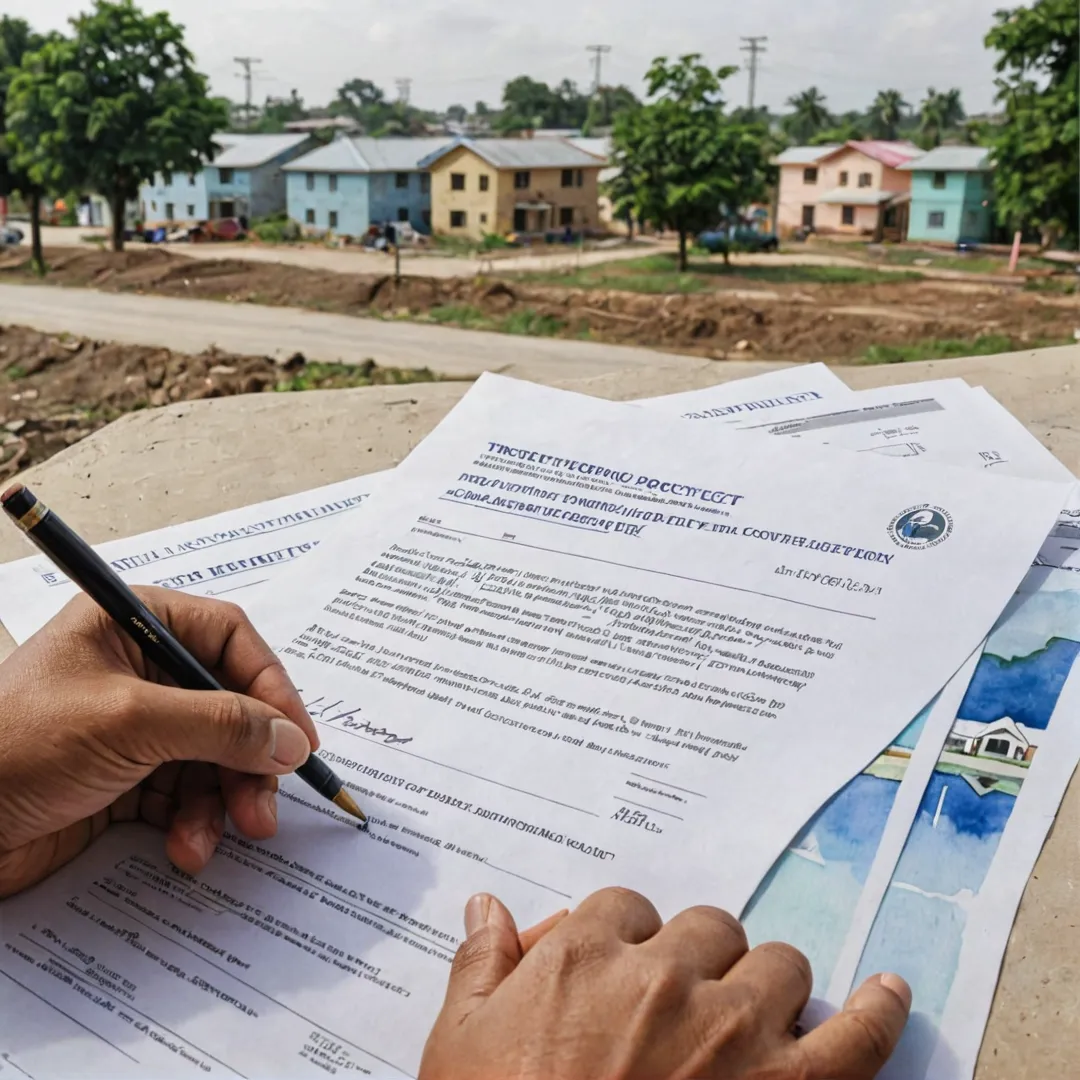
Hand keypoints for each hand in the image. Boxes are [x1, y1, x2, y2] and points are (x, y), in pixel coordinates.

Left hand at [0, 588, 317, 897]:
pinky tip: (186, 849)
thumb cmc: (17, 746)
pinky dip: (195, 823)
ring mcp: (134, 727)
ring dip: (225, 799)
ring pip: (214, 757)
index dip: (272, 688)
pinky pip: (185, 795)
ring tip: (226, 836)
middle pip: (230, 706)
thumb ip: (221, 726)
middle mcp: (139, 670)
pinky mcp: (125, 779)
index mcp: (133, 625)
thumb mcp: (130, 722)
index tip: (298, 739)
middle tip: (265, 804)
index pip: (229, 641)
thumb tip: (292, 741)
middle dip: (250, 759)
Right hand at [421, 888, 910, 1079]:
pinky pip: (857, 1037)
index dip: (626, 937)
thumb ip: (479, 966)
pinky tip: (888, 992)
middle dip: (696, 956)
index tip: (622, 968)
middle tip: (681, 1000)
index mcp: (586, 954)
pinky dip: (878, 1011)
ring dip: (765, 983)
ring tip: (750, 1016)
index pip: (624, 906)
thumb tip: (486, 908)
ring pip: (777, 963)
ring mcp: (733, 1031)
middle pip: (706, 926)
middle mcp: (664, 977)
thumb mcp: (459, 1044)